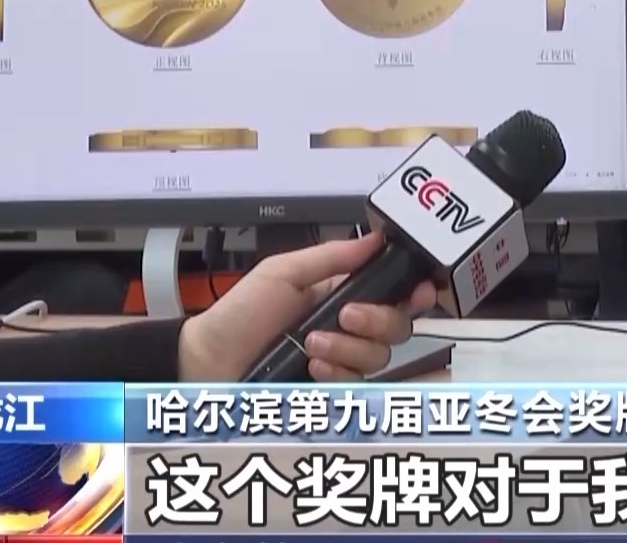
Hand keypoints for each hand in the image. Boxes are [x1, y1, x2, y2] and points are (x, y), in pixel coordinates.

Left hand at [178, 233, 437, 381]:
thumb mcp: (283, 272)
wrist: (208, 361)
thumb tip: (376, 237)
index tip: (419, 292)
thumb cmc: (239, 314)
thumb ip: (332, 257)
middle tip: (346, 316)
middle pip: (397, 326)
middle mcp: (348, 328)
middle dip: (377, 320)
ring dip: (349, 348)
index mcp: (341, 293)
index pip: (393, 292)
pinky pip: (356, 383)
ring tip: (312, 345)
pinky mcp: (330, 388)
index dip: (414, 292)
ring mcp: (340, 360)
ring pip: (379, 356)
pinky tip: (312, 366)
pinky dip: (337, 371)